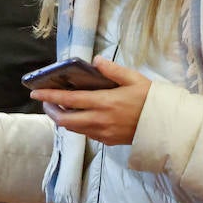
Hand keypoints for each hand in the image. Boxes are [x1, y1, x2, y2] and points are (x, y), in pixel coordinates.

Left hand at [31, 56, 150, 145]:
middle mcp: (99, 120)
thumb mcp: (135, 79)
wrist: (168, 125)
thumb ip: (113, 70)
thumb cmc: (152, 99)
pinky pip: (85, 134)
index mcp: (104, 102)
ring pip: (72, 128)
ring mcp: (102, 133)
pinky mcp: (107, 141)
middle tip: (46, 101)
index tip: (34, 93)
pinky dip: (77, 125)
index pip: (69, 99)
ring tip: (60, 107)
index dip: (49, 96)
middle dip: (51, 110)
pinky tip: (80, 116)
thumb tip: (95, 61)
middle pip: (64, 120)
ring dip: (62, 119)